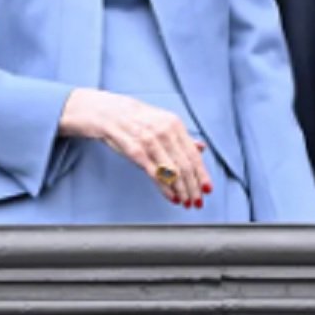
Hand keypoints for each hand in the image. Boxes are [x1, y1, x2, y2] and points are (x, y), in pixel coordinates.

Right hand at [57, 88, 211, 207]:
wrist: (106, 112)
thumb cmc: (134, 119)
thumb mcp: (161, 122)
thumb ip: (180, 137)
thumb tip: (200, 148)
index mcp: (174, 124)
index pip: (193, 155)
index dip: (202, 175)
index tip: (207, 189)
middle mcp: (164, 131)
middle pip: (185, 166)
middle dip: (193, 187)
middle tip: (197, 201)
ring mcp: (149, 141)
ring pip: (172, 172)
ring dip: (181, 190)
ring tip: (186, 202)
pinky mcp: (135, 151)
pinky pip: (155, 173)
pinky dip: (165, 188)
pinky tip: (171, 196)